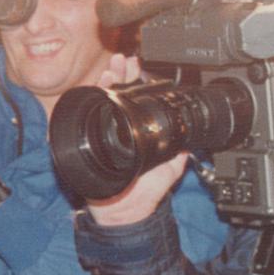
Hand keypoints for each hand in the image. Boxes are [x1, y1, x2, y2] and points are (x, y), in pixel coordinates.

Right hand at [83, 52, 184, 225]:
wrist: (123, 213)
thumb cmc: (141, 195)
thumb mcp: (167, 171)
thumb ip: (177, 156)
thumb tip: (191, 141)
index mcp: (134, 132)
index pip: (133, 101)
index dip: (135, 83)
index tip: (139, 68)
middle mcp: (115, 130)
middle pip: (114, 95)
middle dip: (118, 75)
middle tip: (123, 61)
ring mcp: (98, 135)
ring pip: (98, 101)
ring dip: (104, 81)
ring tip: (112, 67)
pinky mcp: (84, 142)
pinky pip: (82, 118)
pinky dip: (85, 101)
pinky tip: (95, 87)